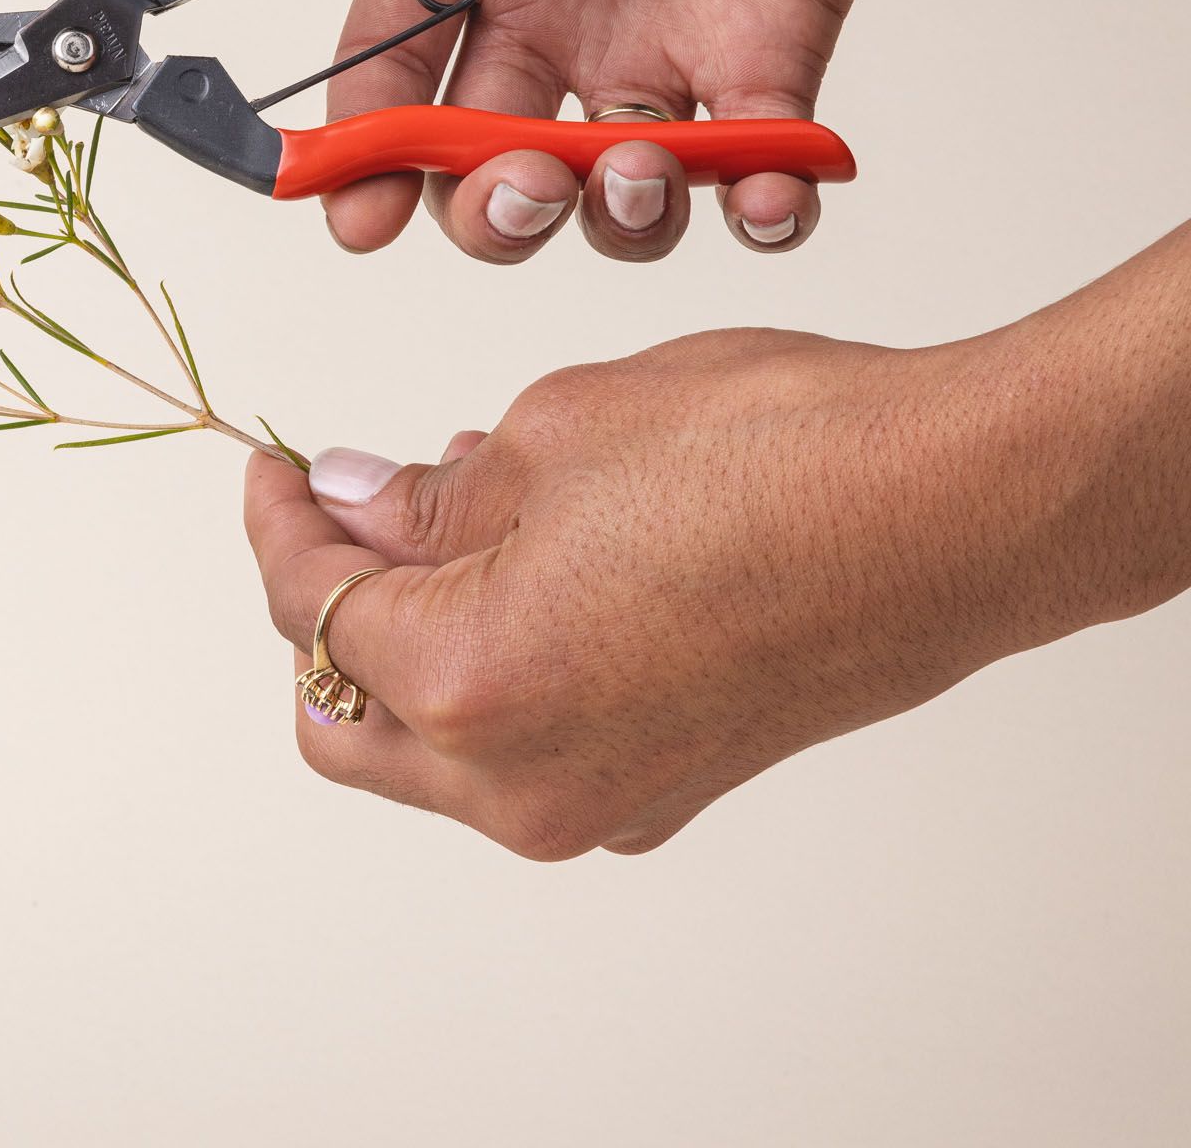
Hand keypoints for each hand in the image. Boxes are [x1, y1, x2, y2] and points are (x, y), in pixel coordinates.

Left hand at [243, 307, 1183, 858]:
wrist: (957, 506)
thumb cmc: (776, 453)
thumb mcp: (553, 429)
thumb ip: (426, 494)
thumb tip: (356, 502)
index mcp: (472, 684)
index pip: (306, 611)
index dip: (276, 526)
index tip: (273, 468)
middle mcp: (524, 779)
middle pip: (343, 717)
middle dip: (319, 604)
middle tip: (336, 503)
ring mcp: (600, 799)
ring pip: (431, 737)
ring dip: (409, 628)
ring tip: (446, 501)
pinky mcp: (663, 784)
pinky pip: (521, 739)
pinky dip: (488, 658)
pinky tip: (521, 553)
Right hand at [318, 0, 958, 262]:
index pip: (383, 56)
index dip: (356, 147)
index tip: (352, 213)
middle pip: (479, 158)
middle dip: (484, 211)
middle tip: (522, 181)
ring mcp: (657, 30)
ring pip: (606, 190)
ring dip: (608, 220)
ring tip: (642, 168)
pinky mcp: (771, 45)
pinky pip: (757, 165)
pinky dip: (762, 212)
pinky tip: (769, 194)